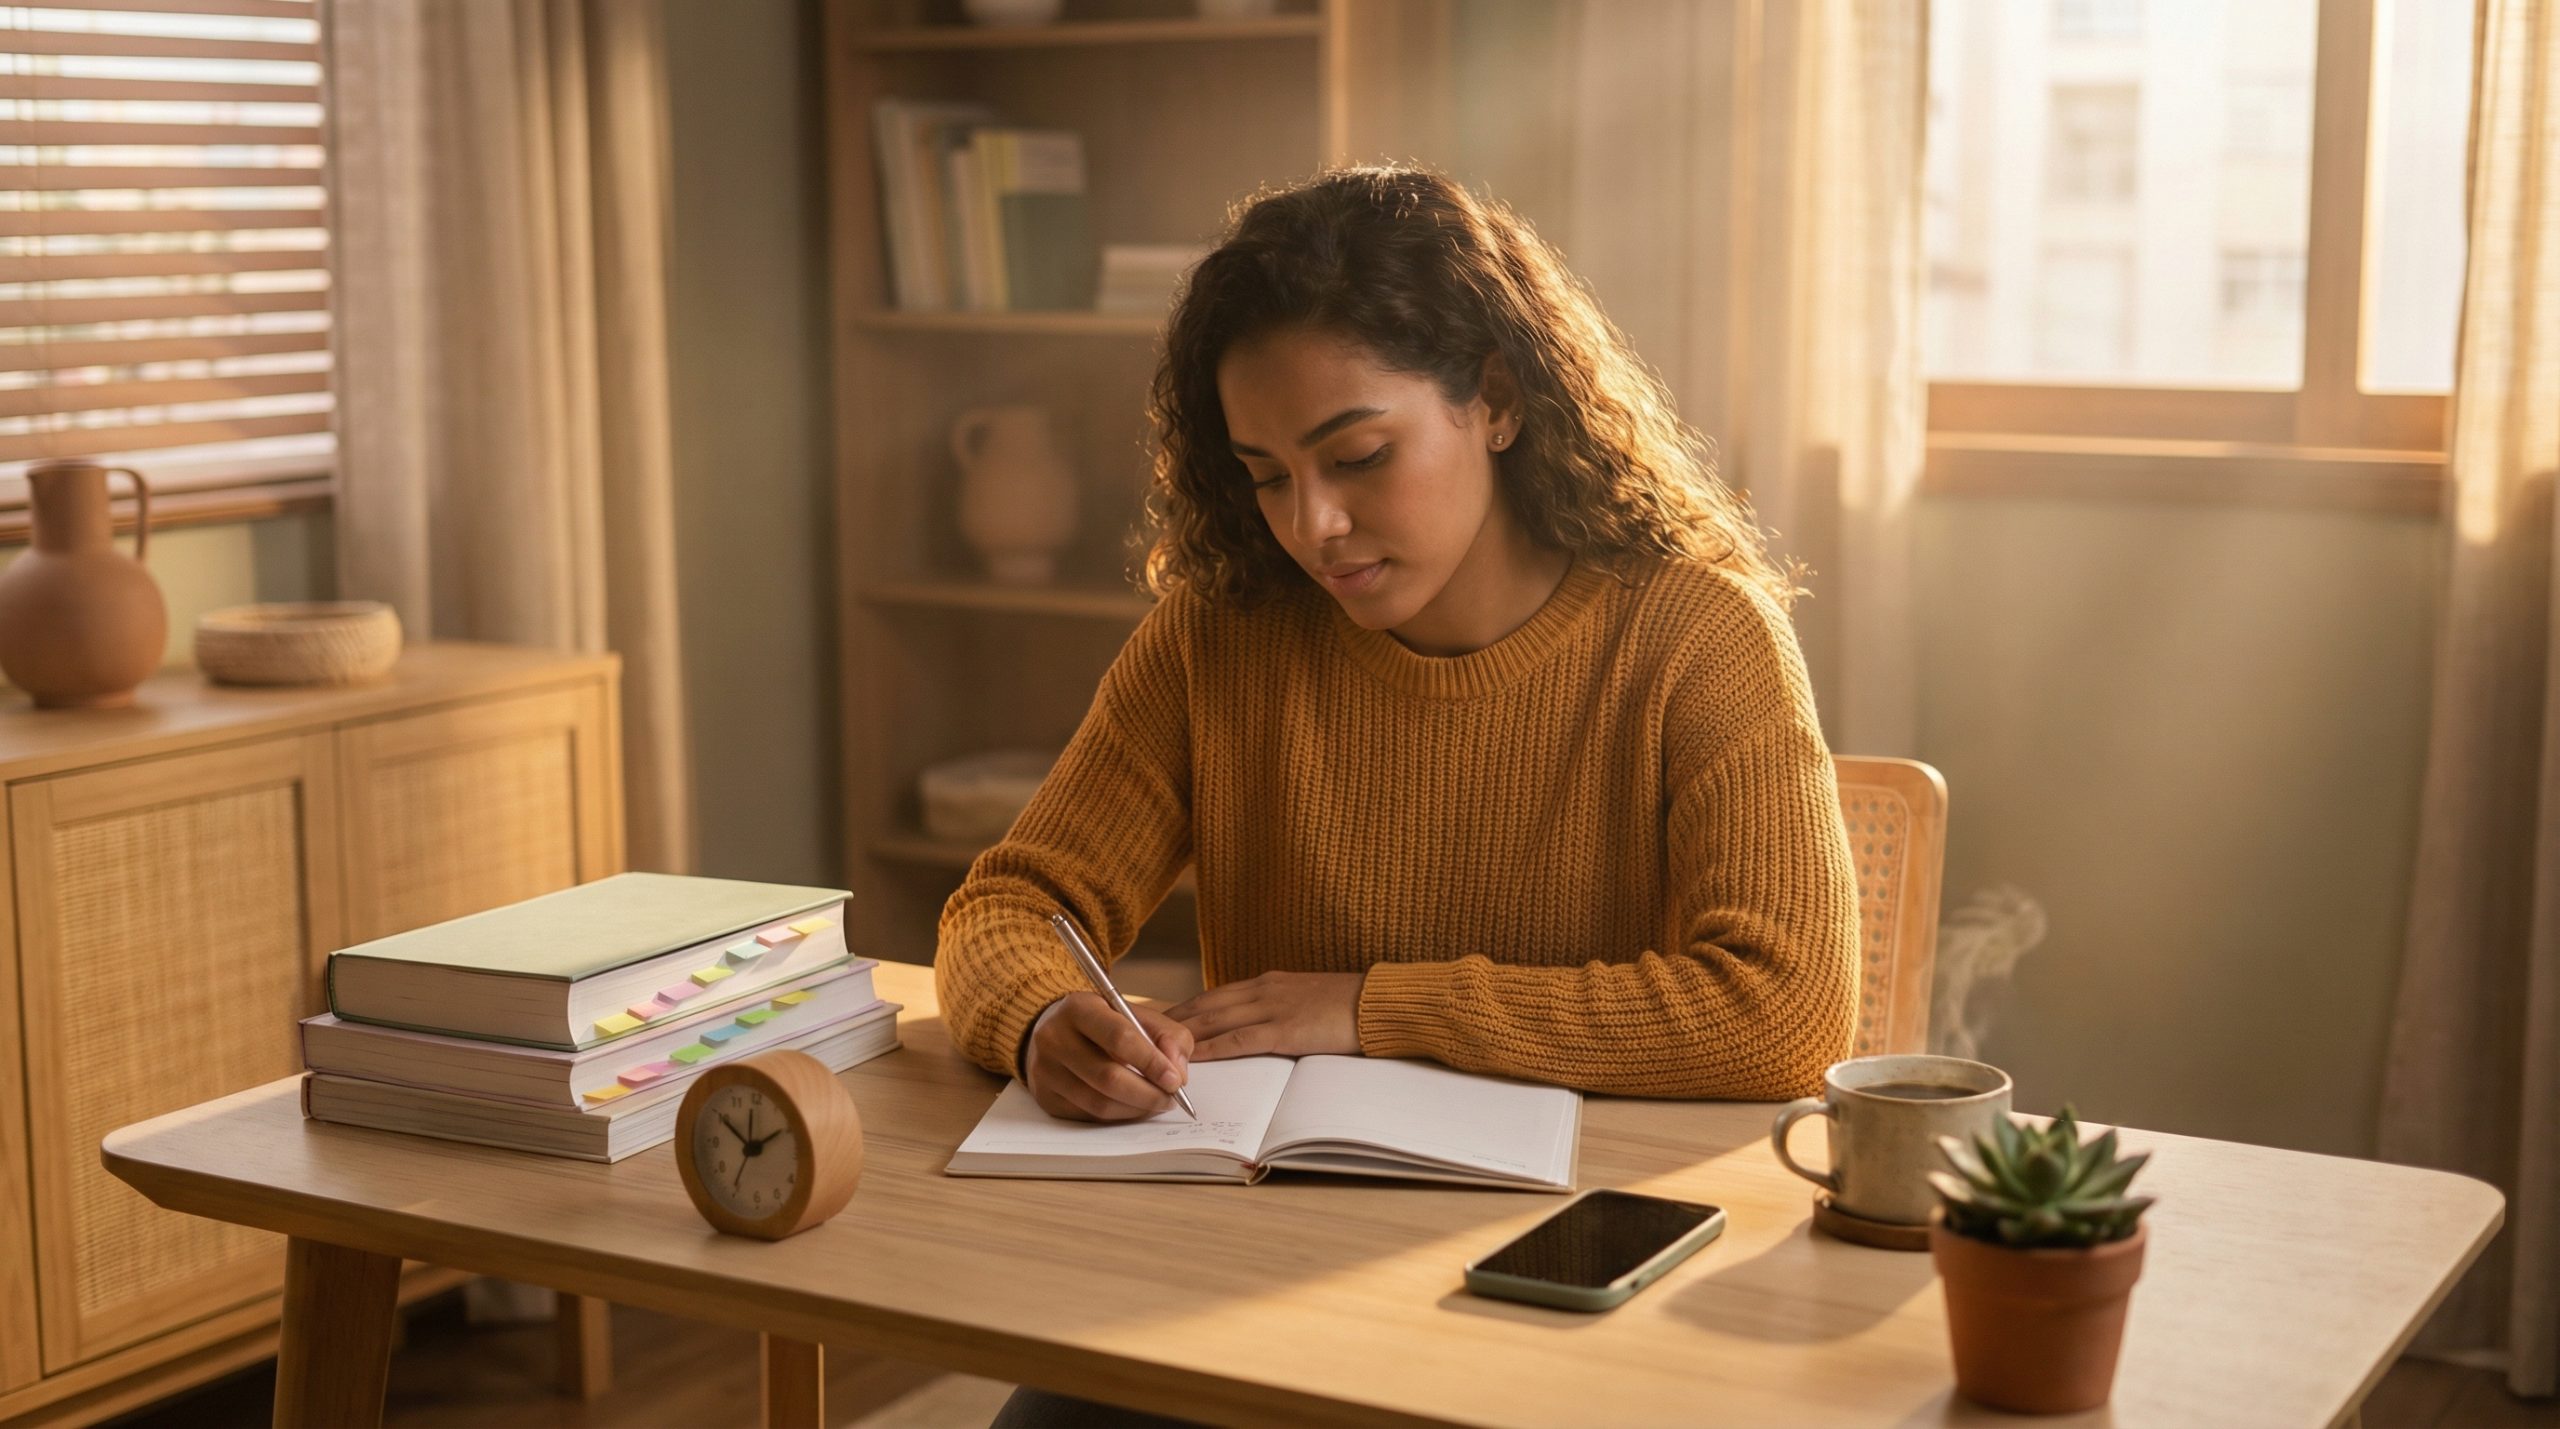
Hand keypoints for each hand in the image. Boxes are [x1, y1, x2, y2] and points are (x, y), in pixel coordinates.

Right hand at [1024, 992, 1193, 1122]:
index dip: (1151, 1062)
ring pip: (1099, 1103)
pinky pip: (1090, 1115)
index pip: (1119, 1038)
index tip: (1175, 1080)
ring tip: (1157, 1103)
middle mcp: (1055, 1038)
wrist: (1055, 1031)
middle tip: (1171, 1098)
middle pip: (1108, 1077)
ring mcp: (1046, 1070)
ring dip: (1137, 1109)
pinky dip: (1119, 1116)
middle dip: (1148, 1093)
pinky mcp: (1045, 1097)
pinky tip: (1133, 1106)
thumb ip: (1167, 1035)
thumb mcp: (1135, 1014)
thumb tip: (1177, 1072)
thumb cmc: (1102, 1023)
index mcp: (1079, 1008)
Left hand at [1167, 971, 1362, 1059]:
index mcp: (1269, 983)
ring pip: (1215, 1020)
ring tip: (1155, 1047)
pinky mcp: (1285, 1030)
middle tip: (1142, 1033)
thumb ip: (1281, 1008)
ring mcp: (1273, 1008)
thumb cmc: (1350, 1006)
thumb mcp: (1308, 999)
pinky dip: (1213, 1049)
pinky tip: (1194, 1058)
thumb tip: (1259, 1027)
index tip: (1161, 1019)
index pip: (1216, 995)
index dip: (1186, 1008)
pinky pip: (1239, 1040)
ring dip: (1183, 1035)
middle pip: (1206, 1004)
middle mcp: (1264, 990)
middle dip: (1172, 1020)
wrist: (1379, 1002)